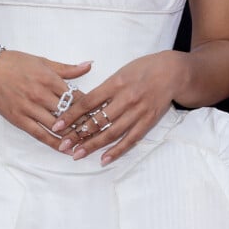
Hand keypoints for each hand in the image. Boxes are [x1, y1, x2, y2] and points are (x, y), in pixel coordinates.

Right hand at [0, 50, 91, 148]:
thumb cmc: (16, 63)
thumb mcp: (43, 61)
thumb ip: (67, 68)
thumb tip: (89, 64)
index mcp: (49, 78)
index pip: (76, 96)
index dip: (91, 106)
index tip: (102, 113)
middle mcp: (41, 95)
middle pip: (69, 113)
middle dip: (85, 123)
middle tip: (99, 132)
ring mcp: (30, 109)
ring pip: (56, 126)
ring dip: (73, 136)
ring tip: (87, 143)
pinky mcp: (20, 120)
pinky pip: (40, 135)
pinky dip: (54, 143)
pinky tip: (65, 149)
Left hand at [51, 51, 180, 165]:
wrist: (172, 72)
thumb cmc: (143, 69)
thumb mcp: (120, 72)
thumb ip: (104, 89)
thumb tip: (83, 105)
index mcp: (115, 83)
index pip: (88, 102)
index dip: (71, 115)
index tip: (57, 125)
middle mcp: (125, 98)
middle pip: (98, 120)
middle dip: (78, 135)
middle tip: (63, 145)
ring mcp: (137, 112)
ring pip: (111, 133)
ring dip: (93, 145)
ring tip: (78, 154)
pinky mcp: (148, 121)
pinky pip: (130, 139)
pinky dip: (117, 151)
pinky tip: (104, 159)